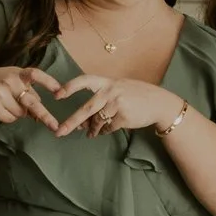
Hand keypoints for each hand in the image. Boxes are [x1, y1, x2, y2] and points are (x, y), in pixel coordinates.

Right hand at [0, 65, 65, 127]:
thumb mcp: (13, 79)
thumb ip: (27, 90)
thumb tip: (39, 113)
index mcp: (18, 72)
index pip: (36, 75)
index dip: (49, 83)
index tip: (59, 92)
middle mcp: (9, 81)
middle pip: (32, 102)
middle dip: (44, 115)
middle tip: (55, 126)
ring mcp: (0, 93)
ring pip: (21, 113)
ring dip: (19, 113)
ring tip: (7, 104)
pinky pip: (10, 119)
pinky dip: (9, 118)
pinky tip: (1, 110)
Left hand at [52, 75, 180, 137]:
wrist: (159, 103)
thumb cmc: (136, 96)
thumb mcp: (118, 90)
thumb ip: (100, 102)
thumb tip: (82, 122)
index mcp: (107, 82)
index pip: (85, 81)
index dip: (70, 87)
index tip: (56, 95)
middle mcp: (111, 92)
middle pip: (86, 109)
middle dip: (71, 122)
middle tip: (59, 132)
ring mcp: (118, 105)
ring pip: (97, 121)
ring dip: (92, 129)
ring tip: (90, 134)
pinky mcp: (124, 117)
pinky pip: (108, 128)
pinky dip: (104, 131)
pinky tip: (105, 131)